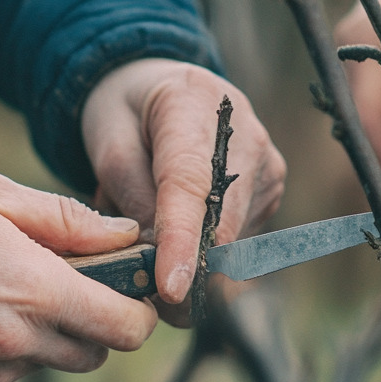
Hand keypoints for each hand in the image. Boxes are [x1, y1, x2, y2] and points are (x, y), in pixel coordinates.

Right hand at [0, 157, 158, 381]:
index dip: (140, 310)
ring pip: (51, 364)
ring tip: (12, 287)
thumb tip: (124, 234)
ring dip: (52, 335)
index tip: (131, 287)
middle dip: (98, 321)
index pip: (126, 329)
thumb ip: (66, 219)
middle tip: (72, 279)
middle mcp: (15, 342)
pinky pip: (9, 376)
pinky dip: (11, 350)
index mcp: (36, 291)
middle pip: (95, 353)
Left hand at [81, 59, 284, 308]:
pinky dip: (204, 248)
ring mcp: (266, 168)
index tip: (171, 288)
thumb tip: (156, 253)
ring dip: (190, 256)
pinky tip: (182, 221)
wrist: (168, 90)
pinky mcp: (270, 193)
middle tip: (141, 291)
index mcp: (195, 107)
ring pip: (232, 243)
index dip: (182, 241)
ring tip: (153, 222)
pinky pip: (237, 241)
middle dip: (185, 269)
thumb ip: (131, 194)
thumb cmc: (131, 113)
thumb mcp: (109, 141)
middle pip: (223, 224)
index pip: (192, 185)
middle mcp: (247, 138)